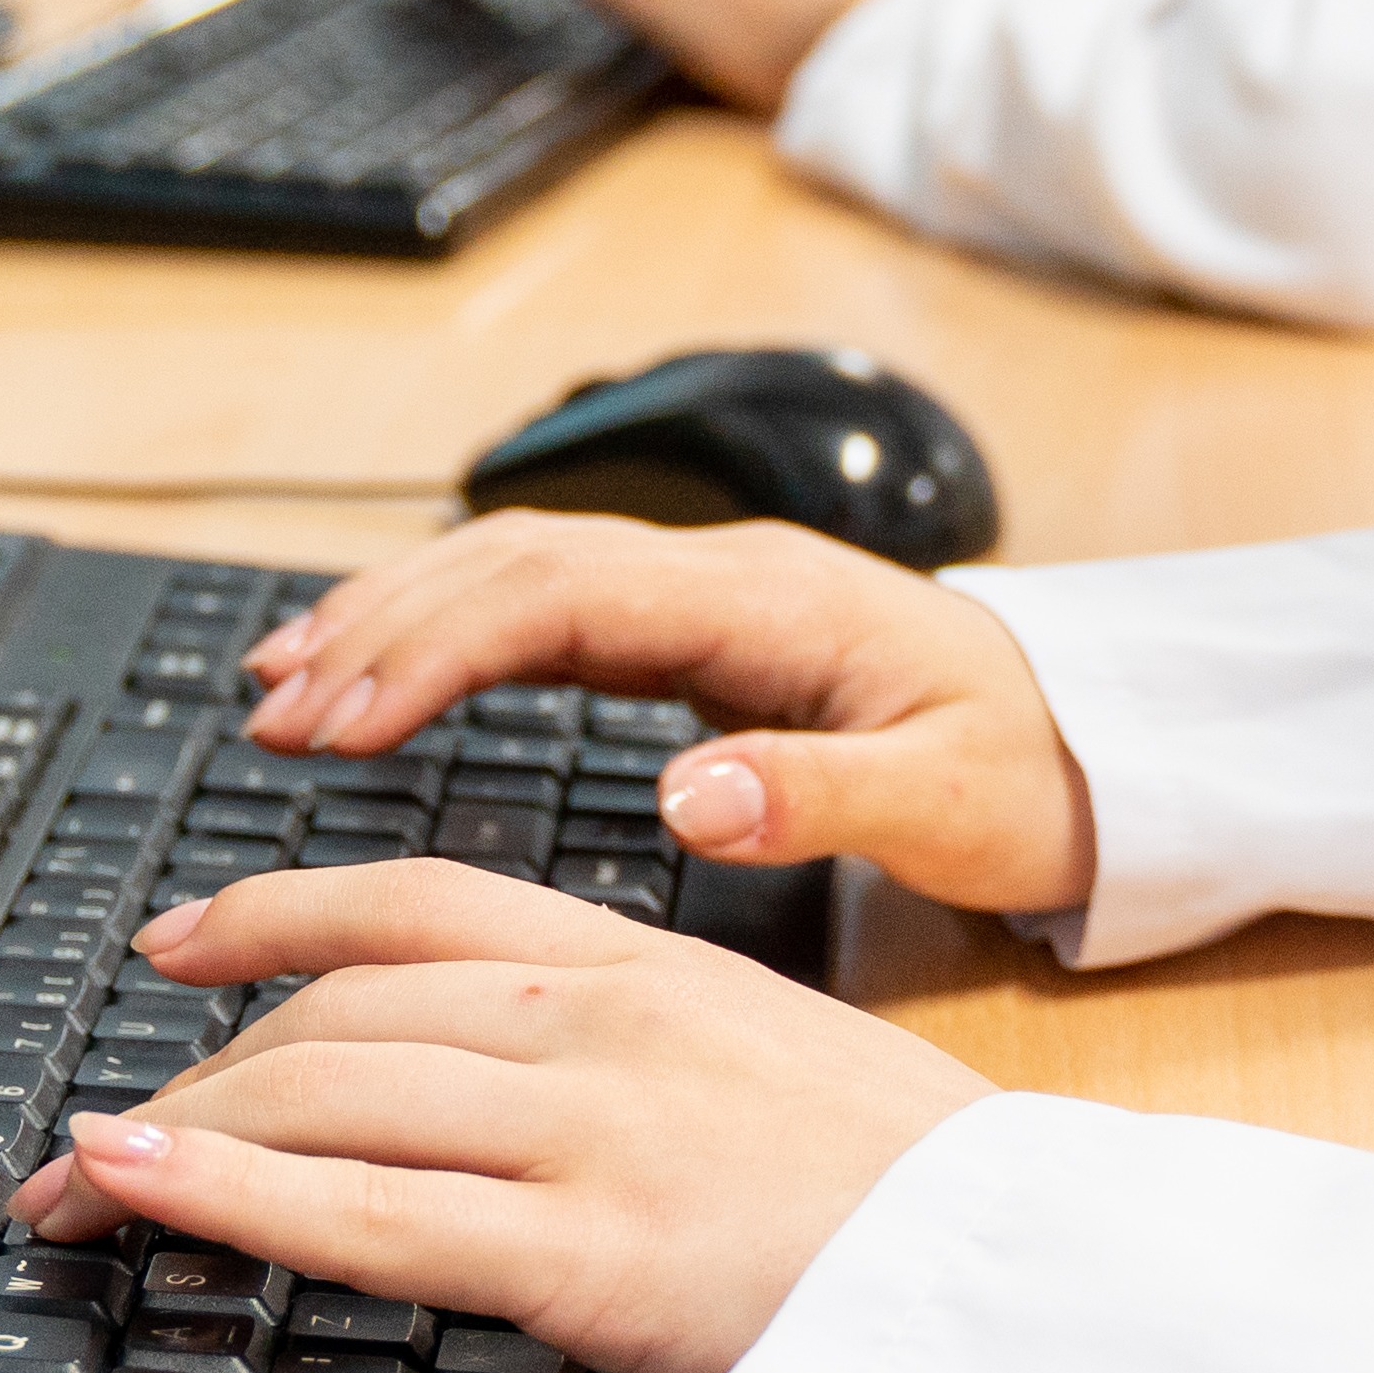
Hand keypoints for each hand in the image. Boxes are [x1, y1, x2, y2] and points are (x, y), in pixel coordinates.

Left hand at [4, 862, 993, 1372]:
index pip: (418, 904)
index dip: (276, 913)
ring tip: (78, 1184)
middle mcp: (599, 1022)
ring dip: (174, 1133)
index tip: (182, 943)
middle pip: (342, 1010)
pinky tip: (139, 1175)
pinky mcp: (589, 1250)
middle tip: (94, 1136)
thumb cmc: (917, 1190)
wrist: (1026, 1269)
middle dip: (197, 1064)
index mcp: (647, 966)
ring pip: (330, 1094)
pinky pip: (368, 1210)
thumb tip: (539, 1076)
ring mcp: (589, 1131)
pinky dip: (227, 1188)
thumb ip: (644, 1049)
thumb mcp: (772, 1059)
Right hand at [244, 511, 1098, 916]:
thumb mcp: (948, 809)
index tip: (344, 717)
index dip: (438, 643)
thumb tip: (684, 795)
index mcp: (769, 603)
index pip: (562, 590)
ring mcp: (706, 597)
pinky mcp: (696, 634)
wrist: (1101, 749)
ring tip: (278, 684)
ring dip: (394, 618)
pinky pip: (543, 609)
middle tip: (271, 714)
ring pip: (515, 572)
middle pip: (513, 563)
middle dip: (383, 628)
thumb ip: (820, 800)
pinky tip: (377, 674)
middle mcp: (723, 576)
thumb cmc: (1033, 781)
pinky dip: (447, 632)